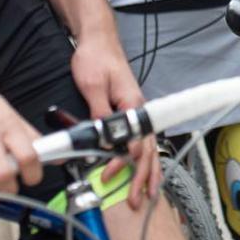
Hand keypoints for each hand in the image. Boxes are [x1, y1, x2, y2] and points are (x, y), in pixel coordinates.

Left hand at [71, 30, 159, 202]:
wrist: (98, 41)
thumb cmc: (96, 58)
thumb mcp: (92, 84)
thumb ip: (99, 111)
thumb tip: (100, 135)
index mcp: (132, 103)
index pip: (133, 139)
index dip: (123, 160)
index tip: (110, 174)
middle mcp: (138, 110)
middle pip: (146, 149)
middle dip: (142, 176)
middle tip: (134, 199)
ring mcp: (136, 113)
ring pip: (148, 148)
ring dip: (147, 172)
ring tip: (147, 194)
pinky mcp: (128, 113)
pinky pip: (140, 141)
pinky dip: (144, 160)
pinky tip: (144, 173)